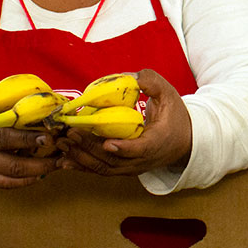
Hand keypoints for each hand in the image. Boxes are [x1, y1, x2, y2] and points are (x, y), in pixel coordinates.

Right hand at [0, 85, 59, 188]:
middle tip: (61, 155)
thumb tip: (39, 92)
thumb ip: (8, 94)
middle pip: (12, 162)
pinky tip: (41, 175)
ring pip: (12, 175)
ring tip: (59, 164)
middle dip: (39, 161)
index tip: (50, 137)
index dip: (28, 139)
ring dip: (38, 172)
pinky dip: (24, 182)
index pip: (6, 136)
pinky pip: (5, 184)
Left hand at [55, 69, 192, 176]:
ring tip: (63, 143)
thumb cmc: (175, 116)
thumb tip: (130, 76)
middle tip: (71, 133)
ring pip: (104, 167)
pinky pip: (100, 170)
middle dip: (90, 148)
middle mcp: (143, 159)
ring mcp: (132, 167)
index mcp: (158, 141)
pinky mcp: (122, 169)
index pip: (141, 149)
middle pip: (114, 159)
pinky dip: (81, 166)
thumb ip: (151, 82)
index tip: (108, 142)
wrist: (184, 141)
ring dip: (81, 157)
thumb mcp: (168, 94)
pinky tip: (64, 161)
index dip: (124, 148)